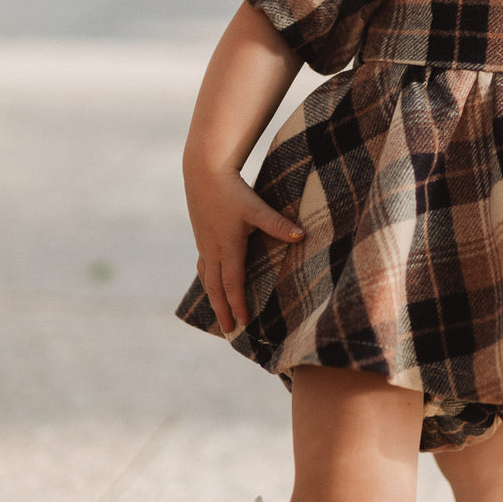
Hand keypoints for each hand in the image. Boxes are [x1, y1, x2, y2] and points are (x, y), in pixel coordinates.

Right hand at [186, 167, 303, 334]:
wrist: (203, 171)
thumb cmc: (232, 190)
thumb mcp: (257, 208)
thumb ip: (278, 224)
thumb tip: (301, 235)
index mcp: (227, 247)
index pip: (232, 284)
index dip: (237, 304)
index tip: (243, 322)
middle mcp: (213, 249)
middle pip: (215, 288)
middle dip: (222, 310)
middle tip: (228, 330)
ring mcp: (204, 243)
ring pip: (206, 278)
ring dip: (213, 297)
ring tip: (218, 312)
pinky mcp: (201, 235)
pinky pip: (203, 265)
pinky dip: (207, 279)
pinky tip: (210, 281)